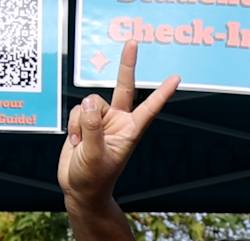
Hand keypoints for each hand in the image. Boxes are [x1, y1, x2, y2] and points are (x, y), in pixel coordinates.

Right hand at [58, 40, 178, 205]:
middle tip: (133, 41)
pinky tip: (76, 141)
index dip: (162, 93)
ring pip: (89, 102)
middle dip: (126, 65)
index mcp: (130, 131)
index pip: (149, 108)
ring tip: (82, 143)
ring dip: (81, 122)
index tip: (176, 79)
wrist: (79, 189)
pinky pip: (77, 110)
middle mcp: (118, 121)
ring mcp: (101, 119)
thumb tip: (89, 104)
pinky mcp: (86, 120)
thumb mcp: (94, 155)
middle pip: (123, 87)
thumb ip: (91, 128)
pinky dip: (73, 125)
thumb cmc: (93, 178)